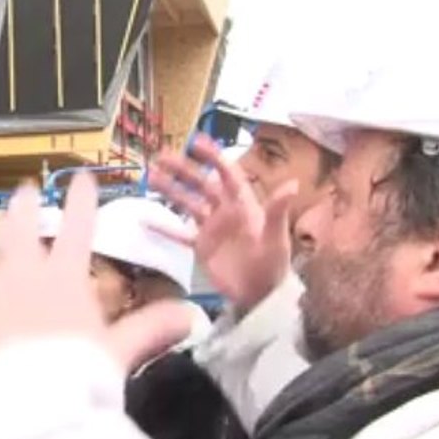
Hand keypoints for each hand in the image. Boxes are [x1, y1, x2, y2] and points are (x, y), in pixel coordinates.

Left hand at [0, 174, 194, 371]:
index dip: (80, 200)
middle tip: (26, 191)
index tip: (81, 179)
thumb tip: (190, 315)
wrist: (18, 411)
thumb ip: (149, 329)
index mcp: (63, 278)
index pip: (76, 227)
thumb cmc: (74, 379)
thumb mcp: (117, 353)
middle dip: (24, 205)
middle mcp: (22, 276)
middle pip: (20, 228)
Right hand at [147, 134, 293, 313]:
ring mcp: (212, 229)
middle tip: (162, 156)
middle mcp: (226, 212)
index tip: (196, 142)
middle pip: (201, 185)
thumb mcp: (275, 237)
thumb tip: (291, 183)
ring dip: (171, 190)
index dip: (213, 157)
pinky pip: (179, 234)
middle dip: (183, 170)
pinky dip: (164, 227)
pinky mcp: (202, 247)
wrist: (261, 296)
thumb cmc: (273, 266)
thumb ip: (278, 210)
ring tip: (151, 177)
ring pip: (187, 203)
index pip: (227, 174)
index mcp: (244, 205)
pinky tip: (146, 220)